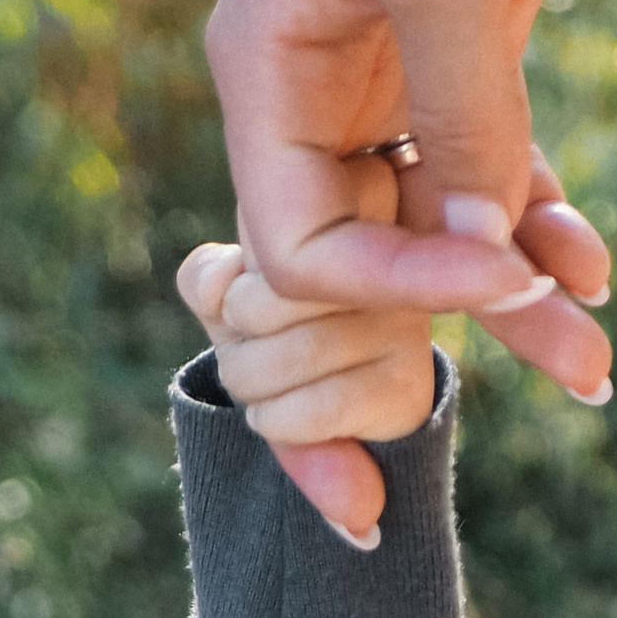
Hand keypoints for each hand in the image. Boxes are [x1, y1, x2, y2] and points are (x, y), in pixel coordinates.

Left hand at [178, 230, 435, 547]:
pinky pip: (318, 409)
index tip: (250, 305)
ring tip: (264, 385)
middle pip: (271, 298)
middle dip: (238, 347)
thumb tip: (225, 289)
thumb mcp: (227, 293)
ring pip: (293, 357)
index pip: (263, 240)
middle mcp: (393, 249)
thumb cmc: (274, 327)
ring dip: (251, 389)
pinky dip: (278, 423)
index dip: (234, 294)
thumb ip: (207, 279)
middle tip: (254, 354)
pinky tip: (280, 416)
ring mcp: (406, 318)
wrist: (328, 403)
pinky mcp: (409, 383)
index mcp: (356, 194)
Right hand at [208, 0, 614, 525]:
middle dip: (458, 329)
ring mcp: (376, 100)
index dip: (389, 290)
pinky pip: (481, 192)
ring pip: (434, 240)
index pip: (298, 246)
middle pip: (362, 267)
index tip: (487, 285)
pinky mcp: (447, 85)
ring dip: (516, 299)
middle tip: (569, 377)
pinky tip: (593, 269)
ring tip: (597, 360)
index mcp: (262, 75)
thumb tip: (479, 264)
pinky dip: (535, 233)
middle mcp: (306, 103)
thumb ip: (458, 120)